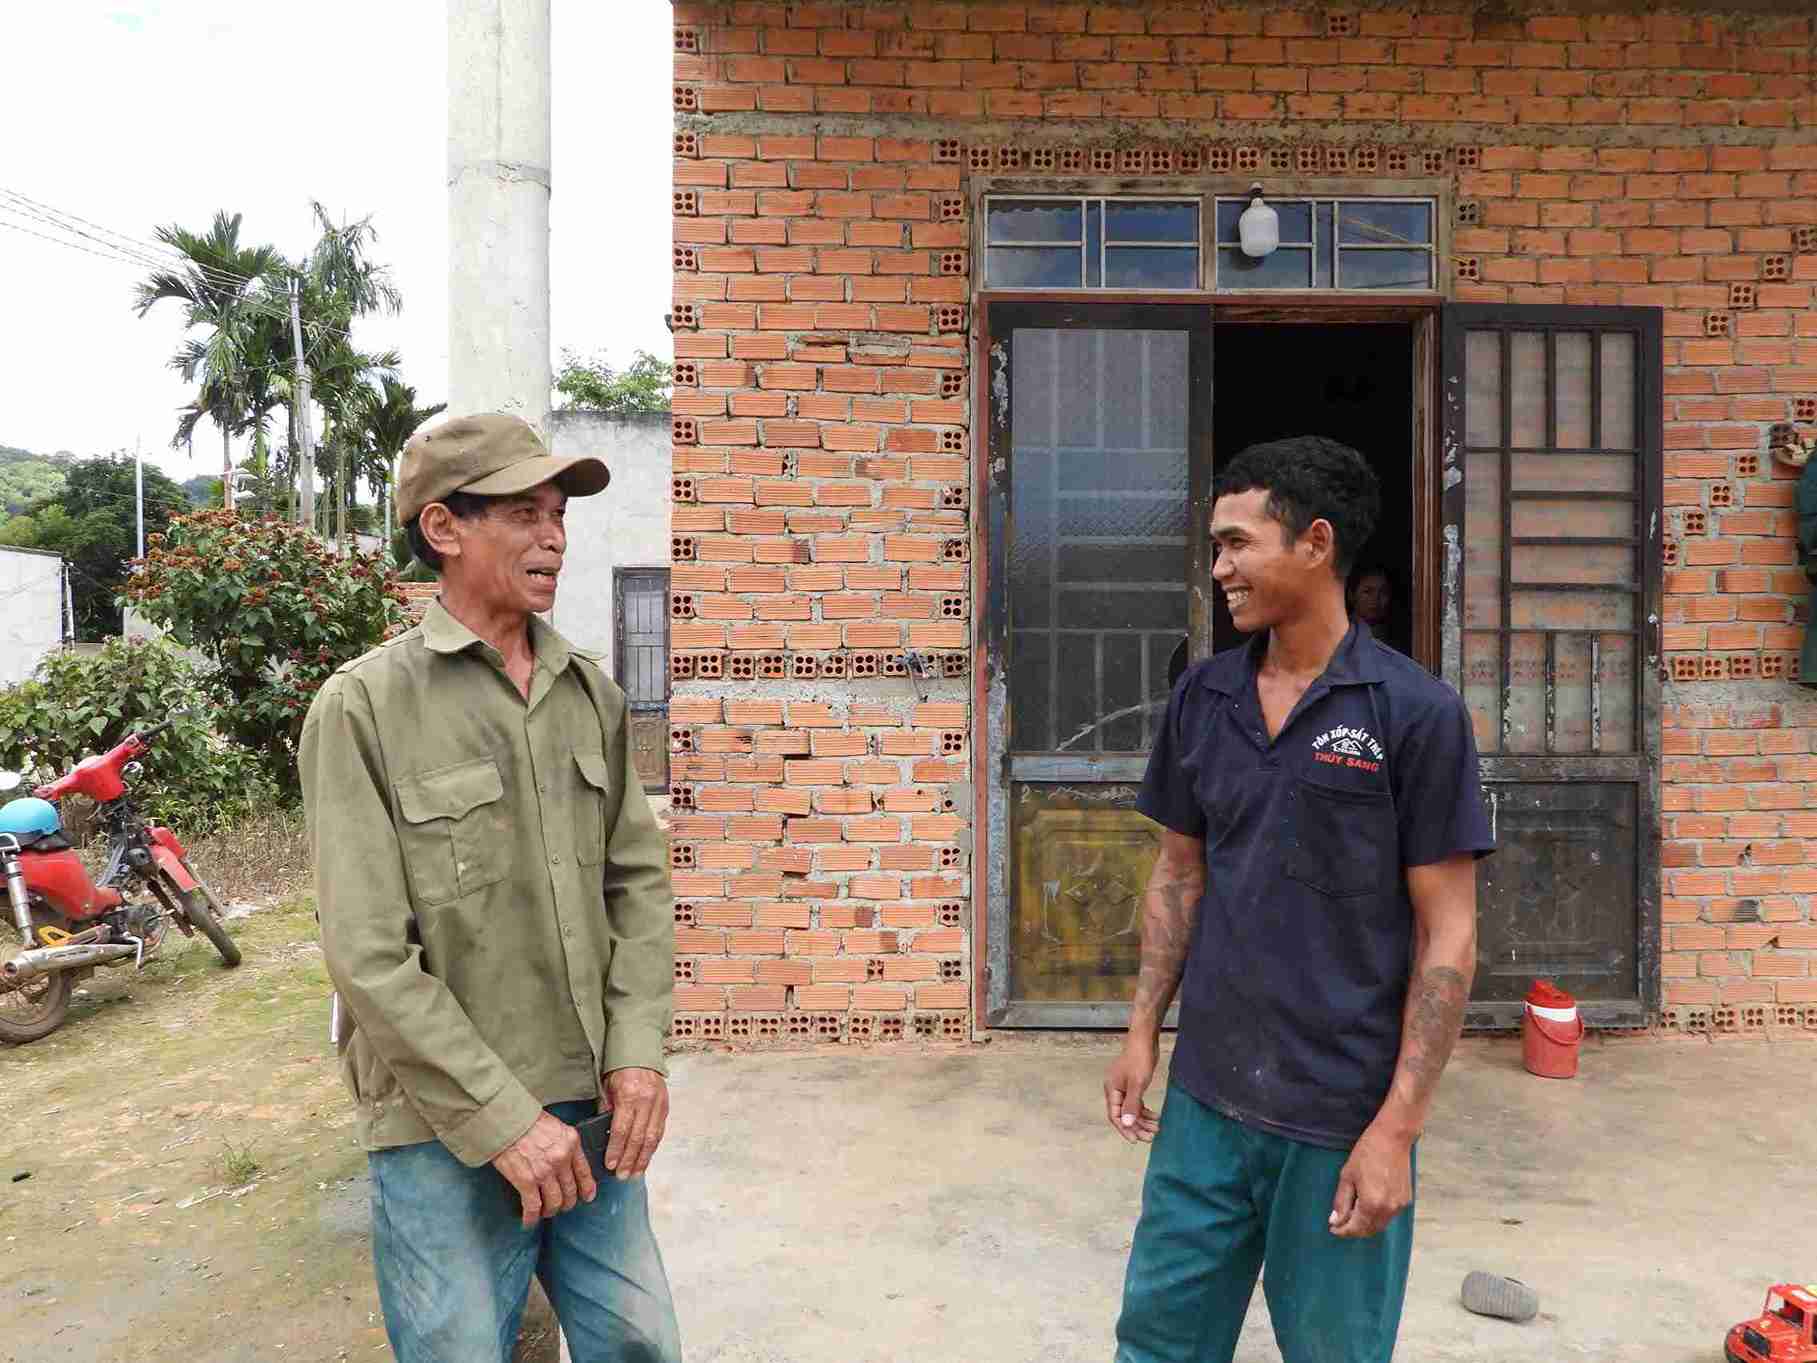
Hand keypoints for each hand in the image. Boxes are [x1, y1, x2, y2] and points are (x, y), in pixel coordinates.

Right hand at [491, 1111, 596, 1227]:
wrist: (504, 1119)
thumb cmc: (525, 1120)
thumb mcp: (555, 1127)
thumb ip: (563, 1144)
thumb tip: (565, 1163)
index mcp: (571, 1142)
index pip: (585, 1172)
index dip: (587, 1189)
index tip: (587, 1197)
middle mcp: (562, 1158)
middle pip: (570, 1191)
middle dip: (566, 1203)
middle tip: (560, 1206)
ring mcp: (545, 1171)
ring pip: (555, 1202)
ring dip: (550, 1211)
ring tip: (544, 1212)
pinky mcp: (527, 1180)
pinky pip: (533, 1206)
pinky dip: (531, 1218)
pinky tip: (528, 1221)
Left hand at [601, 1067, 668, 1179]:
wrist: (642, 1054)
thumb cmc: (620, 1071)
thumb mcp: (607, 1087)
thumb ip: (606, 1110)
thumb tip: (603, 1135)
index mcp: (629, 1095)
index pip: (621, 1129)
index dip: (616, 1149)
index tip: (610, 1164)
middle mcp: (646, 1101)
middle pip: (638, 1137)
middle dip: (629, 1159)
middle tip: (622, 1175)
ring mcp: (658, 1104)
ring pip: (652, 1138)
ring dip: (643, 1158)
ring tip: (634, 1173)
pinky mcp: (665, 1107)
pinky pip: (659, 1131)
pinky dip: (652, 1148)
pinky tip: (645, 1159)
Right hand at [1103, 1037, 1161, 1143]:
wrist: (1144, 1041)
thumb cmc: (1139, 1059)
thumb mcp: (1137, 1084)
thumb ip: (1132, 1105)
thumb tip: (1127, 1124)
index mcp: (1112, 1090)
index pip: (1115, 1115)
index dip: (1124, 1129)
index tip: (1135, 1140)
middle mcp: (1115, 1091)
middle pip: (1124, 1115)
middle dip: (1137, 1127)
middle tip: (1151, 1137)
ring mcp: (1124, 1088)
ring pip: (1132, 1110)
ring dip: (1143, 1120)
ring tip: (1156, 1129)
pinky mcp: (1133, 1085)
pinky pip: (1137, 1103)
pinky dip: (1145, 1111)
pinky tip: (1155, 1117)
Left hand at [1329, 1122, 1413, 1238]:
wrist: (1393, 1139)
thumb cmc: (1367, 1153)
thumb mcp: (1347, 1176)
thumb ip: (1341, 1201)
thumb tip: (1335, 1220)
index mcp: (1372, 1204)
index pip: (1356, 1228)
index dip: (1343, 1231)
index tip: (1333, 1228)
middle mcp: (1388, 1209)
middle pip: (1369, 1230)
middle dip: (1354, 1230)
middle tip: (1341, 1223)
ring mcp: (1399, 1206)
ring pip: (1380, 1225)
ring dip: (1366, 1224)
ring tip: (1353, 1214)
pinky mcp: (1406, 1200)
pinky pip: (1390, 1215)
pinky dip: (1378, 1216)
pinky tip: (1368, 1206)